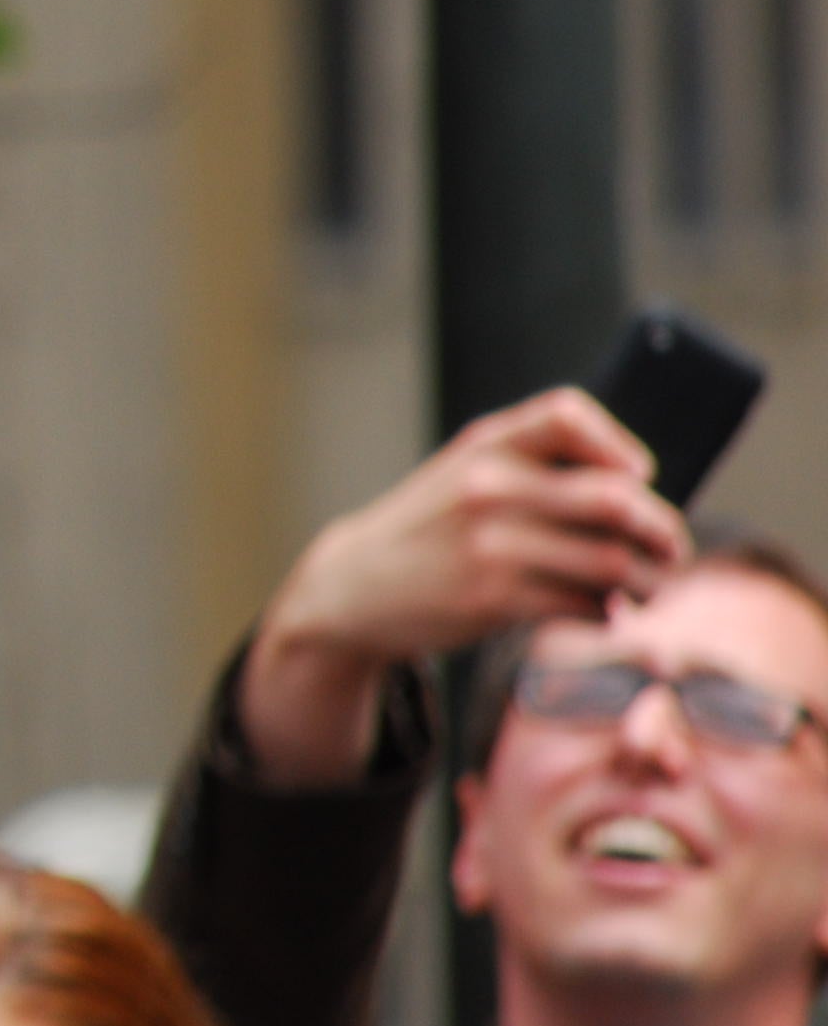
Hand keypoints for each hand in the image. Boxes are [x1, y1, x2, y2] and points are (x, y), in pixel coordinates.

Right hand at [237, 389, 685, 787]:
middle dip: (661, 529)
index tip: (639, 474)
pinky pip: (583, 603)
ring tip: (648, 588)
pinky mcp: (492, 597)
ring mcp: (489, 544)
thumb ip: (536, 467)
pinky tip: (602, 609)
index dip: (618, 443)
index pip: (567, 414)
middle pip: (614, 499)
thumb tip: (642, 493)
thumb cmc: (429, 529)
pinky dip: (606, 610)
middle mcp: (488, 487)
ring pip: (609, 561)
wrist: (354, 587)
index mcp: (485, 445)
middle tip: (670, 549)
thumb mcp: (464, 474)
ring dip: (646, 581)